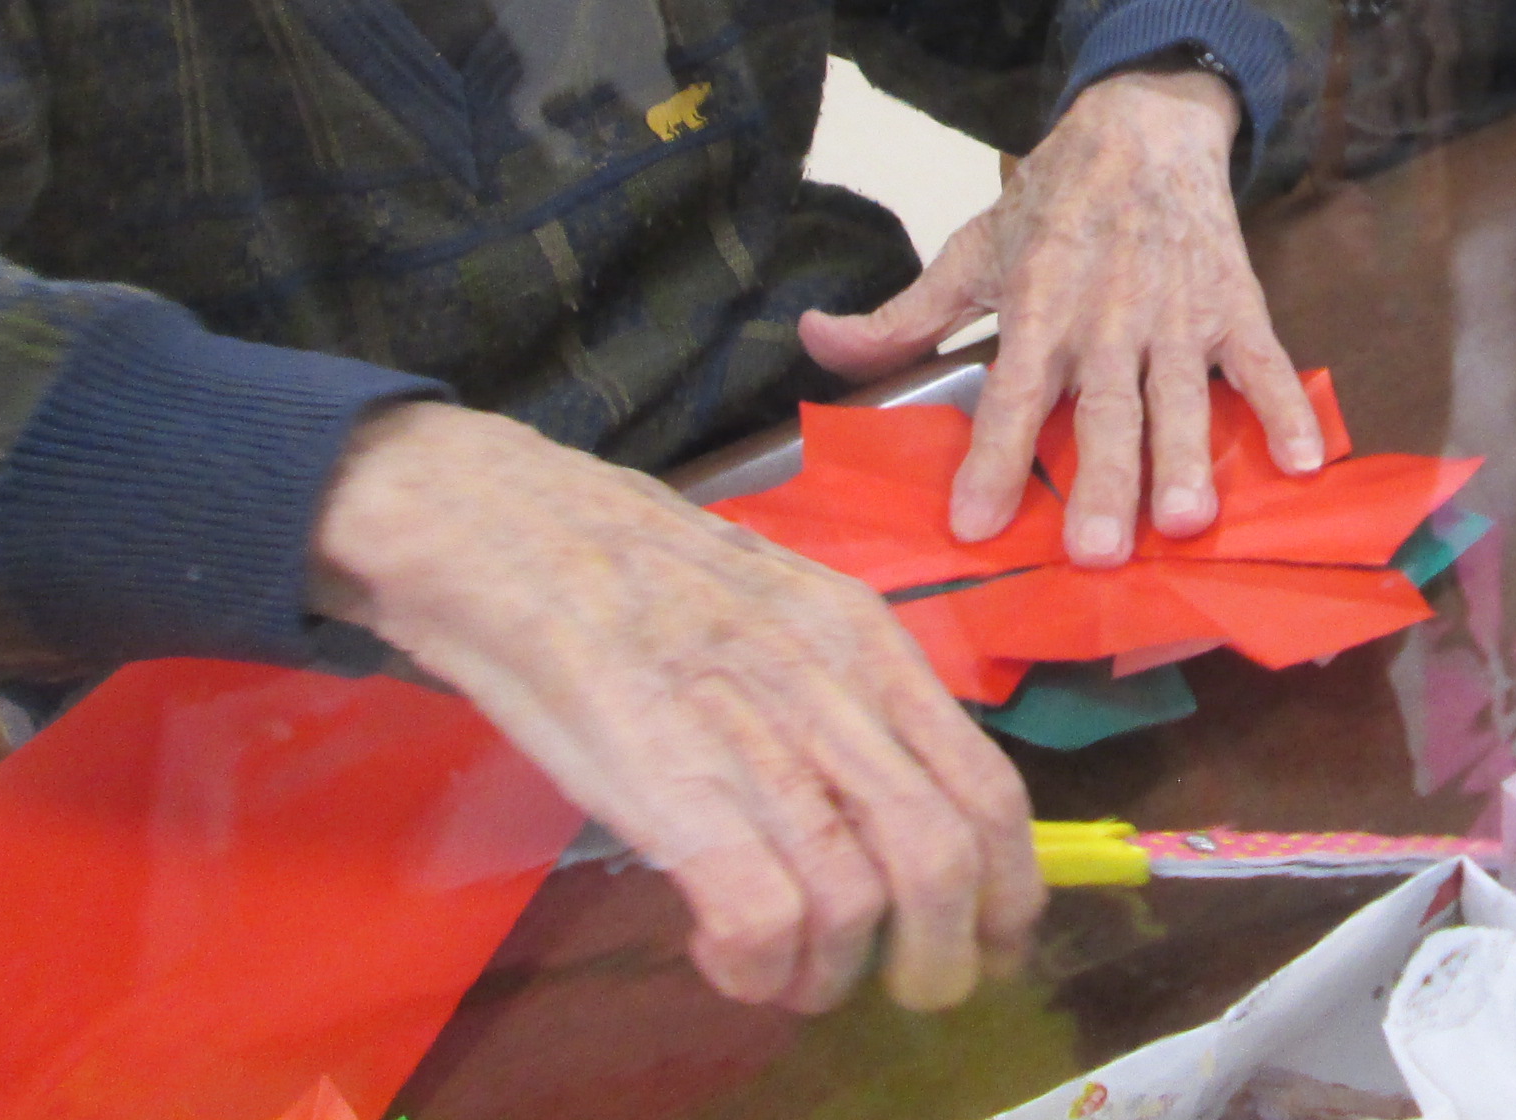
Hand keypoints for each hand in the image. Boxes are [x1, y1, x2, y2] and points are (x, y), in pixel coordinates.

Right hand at [309, 402, 1041, 1013]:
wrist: (505, 527)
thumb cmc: (631, 573)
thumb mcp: (777, 609)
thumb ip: (845, 696)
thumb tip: (903, 804)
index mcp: (865, 641)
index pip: (989, 786)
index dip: (1010, 892)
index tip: (993, 944)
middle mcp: (827, 685)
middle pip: (944, 859)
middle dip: (941, 960)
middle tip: (901, 989)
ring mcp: (747, 734)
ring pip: (859, 902)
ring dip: (832, 975)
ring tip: (786, 970)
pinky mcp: (665, 783)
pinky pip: (761, 919)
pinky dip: (757, 968)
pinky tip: (721, 953)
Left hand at [798, 67, 1322, 567]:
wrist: (1147, 123)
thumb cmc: (1054, 200)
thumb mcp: (970, 249)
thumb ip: (900, 317)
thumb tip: (812, 342)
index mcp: (1038, 305)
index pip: (1009, 392)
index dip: (991, 458)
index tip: (974, 524)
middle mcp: (1108, 317)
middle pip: (1102, 411)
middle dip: (1099, 481)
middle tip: (1093, 552)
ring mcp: (1178, 314)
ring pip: (1181, 397)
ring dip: (1186, 459)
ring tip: (1185, 522)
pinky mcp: (1235, 305)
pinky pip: (1266, 363)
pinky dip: (1288, 410)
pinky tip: (1306, 465)